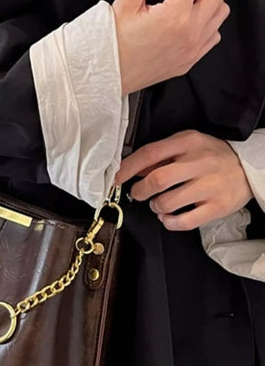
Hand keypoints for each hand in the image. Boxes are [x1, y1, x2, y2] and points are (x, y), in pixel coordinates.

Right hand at [112, 0, 230, 95]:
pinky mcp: (190, 60)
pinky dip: (204, 18)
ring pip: (219, 10)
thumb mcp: (126, 2)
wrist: (103, 78)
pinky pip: (212, 32)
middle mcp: (190, 33)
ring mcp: (193, 48)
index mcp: (175, 16)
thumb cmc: (108, 44)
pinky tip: (182, 15)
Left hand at [114, 130, 252, 230]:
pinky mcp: (217, 207)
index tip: (116, 178)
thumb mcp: (187, 145)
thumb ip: (161, 155)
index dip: (128, 168)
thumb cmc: (210, 156)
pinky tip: (168, 217)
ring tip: (158, 204)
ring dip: (155, 206)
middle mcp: (199, 162)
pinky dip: (169, 222)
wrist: (249, 168)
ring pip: (168, 202)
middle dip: (139, 191)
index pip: (150, 154)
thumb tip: (132, 169)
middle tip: (138, 194)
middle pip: (157, 179)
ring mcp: (210, 186)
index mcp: (188, 142)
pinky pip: (184, 221)